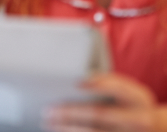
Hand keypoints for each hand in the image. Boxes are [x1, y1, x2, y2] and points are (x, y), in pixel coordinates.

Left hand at [44, 73, 164, 131]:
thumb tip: (79, 77)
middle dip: (72, 112)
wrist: (154, 129)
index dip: (99, 84)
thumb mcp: (129, 90)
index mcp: (138, 98)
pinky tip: (60, 131)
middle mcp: (137, 119)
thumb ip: (108, 82)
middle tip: (49, 109)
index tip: (77, 82)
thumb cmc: (131, 103)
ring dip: (68, 128)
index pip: (119, 89)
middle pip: (100, 115)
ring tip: (49, 121)